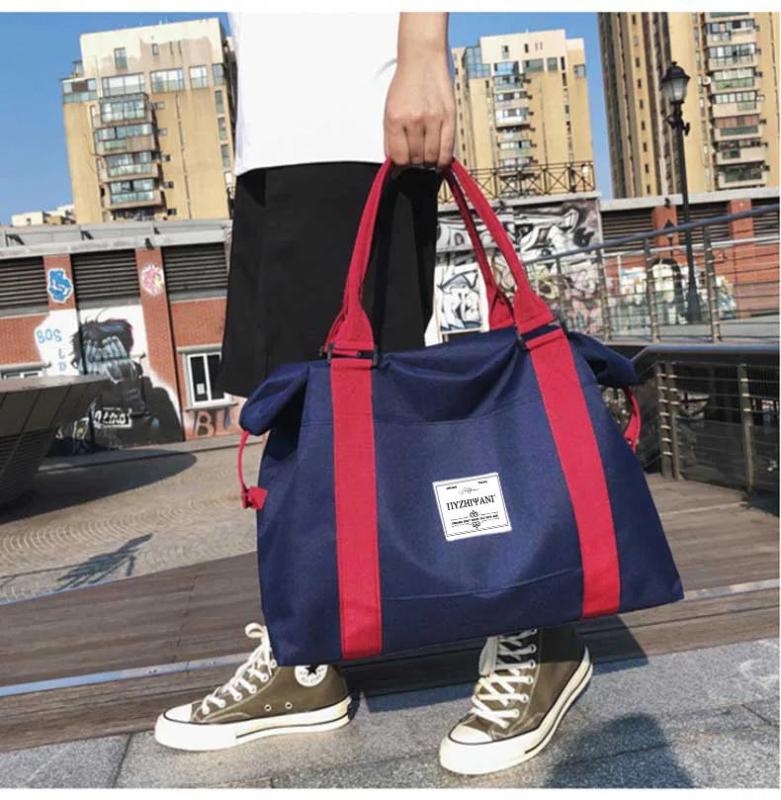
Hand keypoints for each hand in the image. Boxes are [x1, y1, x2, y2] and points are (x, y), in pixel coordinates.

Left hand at [384, 13, 454, 169]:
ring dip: (427, 161)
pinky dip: (442, 161)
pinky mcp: (449, 117)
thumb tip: (394, 163)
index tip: (402, 164)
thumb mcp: (389, 110)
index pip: (398, 157)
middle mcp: (414, 120)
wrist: (422, 58)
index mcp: (395, 119)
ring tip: (425, 155)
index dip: (400, 165)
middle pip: (415, 159)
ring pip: (431, 157)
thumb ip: (391, 138)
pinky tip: (439, 161)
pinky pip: (447, 150)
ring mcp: (433, 119)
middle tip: (415, 157)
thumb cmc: (405, 85)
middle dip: (414, 162)